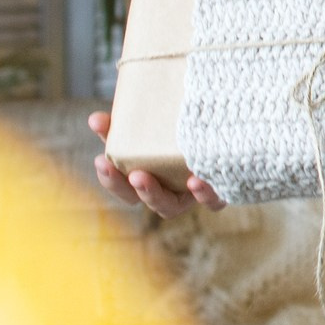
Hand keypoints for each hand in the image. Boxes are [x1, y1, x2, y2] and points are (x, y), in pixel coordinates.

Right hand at [88, 110, 226, 216]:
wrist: (230, 119)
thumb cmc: (182, 122)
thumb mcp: (154, 118)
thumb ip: (124, 122)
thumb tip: (94, 118)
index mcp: (150, 175)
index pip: (123, 186)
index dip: (110, 178)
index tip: (100, 159)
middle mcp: (170, 190)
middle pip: (147, 201)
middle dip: (137, 191)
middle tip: (133, 175)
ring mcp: (193, 194)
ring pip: (172, 207)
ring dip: (163, 197)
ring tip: (158, 180)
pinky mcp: (220, 190)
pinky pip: (213, 200)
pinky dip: (205, 194)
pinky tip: (198, 179)